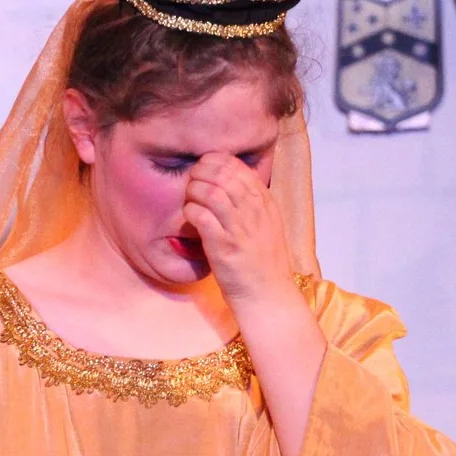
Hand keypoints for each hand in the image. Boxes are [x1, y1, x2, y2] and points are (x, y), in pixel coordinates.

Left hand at [183, 153, 297, 314]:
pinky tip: (188, 216)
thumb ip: (251, 204)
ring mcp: (240, 228)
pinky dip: (191, 211)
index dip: (217, 161)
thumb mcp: (265, 225)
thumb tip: (229, 184)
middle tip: (192, 178)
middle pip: (224, 175)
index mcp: (266, 203)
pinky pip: (202, 216)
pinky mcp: (224, 246)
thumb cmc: (261, 262)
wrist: (267, 294)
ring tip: (188, 196)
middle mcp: (255, 211)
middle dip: (202, 171)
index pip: (240, 169)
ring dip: (194, 190)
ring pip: (212, 192)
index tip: (204, 165)